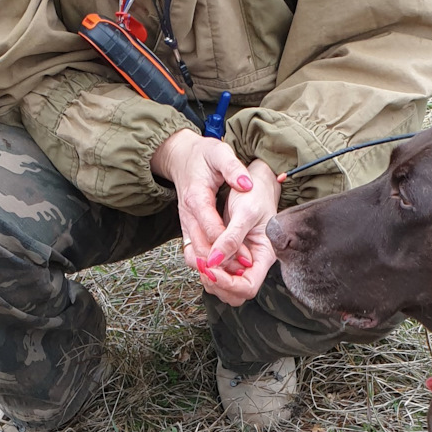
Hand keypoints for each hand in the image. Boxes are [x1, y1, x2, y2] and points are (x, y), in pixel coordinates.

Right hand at [150, 133, 277, 305]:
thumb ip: (233, 168)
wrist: (181, 155)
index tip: (249, 259)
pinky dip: (206, 265)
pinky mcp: (187, 229)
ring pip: (194, 256)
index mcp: (196, 199)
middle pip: (201, 249)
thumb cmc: (203, 154)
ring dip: (213, 270)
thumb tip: (246, 184)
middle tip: (245, 275)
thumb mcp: (219, 153)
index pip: (212, 230)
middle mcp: (187, 215)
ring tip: (236, 277)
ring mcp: (185, 224)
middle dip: (222, 265)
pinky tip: (224, 271)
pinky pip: (192, 253)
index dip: (230, 247)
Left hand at [205, 159, 279, 304]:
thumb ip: (231, 238)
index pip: (248, 287)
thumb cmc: (256, 193)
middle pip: (235, 294)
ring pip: (222, 287)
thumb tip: (214, 262)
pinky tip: (199, 254)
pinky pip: (214, 272)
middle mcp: (252, 263)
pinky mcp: (228, 255)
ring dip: (208, 278)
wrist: (252, 181)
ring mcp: (240, 261)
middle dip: (217, 284)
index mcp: (264, 255)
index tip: (212, 269)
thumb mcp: (245, 212)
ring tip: (200, 259)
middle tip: (204, 266)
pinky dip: (204, 268)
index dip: (228, 284)